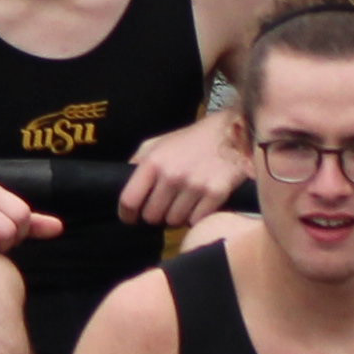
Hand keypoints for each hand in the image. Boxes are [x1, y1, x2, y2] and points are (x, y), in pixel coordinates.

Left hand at [114, 111, 249, 230]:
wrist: (232, 132)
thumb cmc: (192, 139)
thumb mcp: (158, 143)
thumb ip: (138, 162)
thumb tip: (121, 184)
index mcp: (154, 161)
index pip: (129, 200)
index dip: (127, 214)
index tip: (131, 218)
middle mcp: (172, 174)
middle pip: (152, 216)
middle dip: (155, 215)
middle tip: (164, 206)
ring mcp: (195, 185)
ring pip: (174, 222)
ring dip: (177, 217)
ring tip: (183, 203)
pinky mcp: (216, 194)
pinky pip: (196, 221)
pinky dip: (196, 217)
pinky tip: (199, 205)